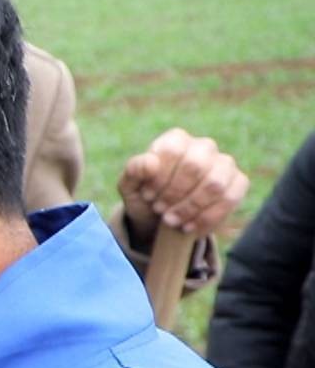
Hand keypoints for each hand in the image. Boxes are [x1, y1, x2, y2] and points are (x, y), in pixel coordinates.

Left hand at [118, 128, 248, 243]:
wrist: (163, 218)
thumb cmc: (146, 196)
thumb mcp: (131, 186)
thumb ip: (134, 171)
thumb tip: (151, 162)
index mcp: (176, 140)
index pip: (172, 151)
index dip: (160, 177)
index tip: (148, 196)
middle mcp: (204, 147)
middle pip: (195, 166)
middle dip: (174, 194)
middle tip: (160, 210)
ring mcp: (224, 164)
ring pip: (215, 184)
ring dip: (190, 208)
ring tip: (171, 221)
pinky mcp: (238, 183)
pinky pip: (230, 199)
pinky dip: (207, 218)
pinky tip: (189, 227)